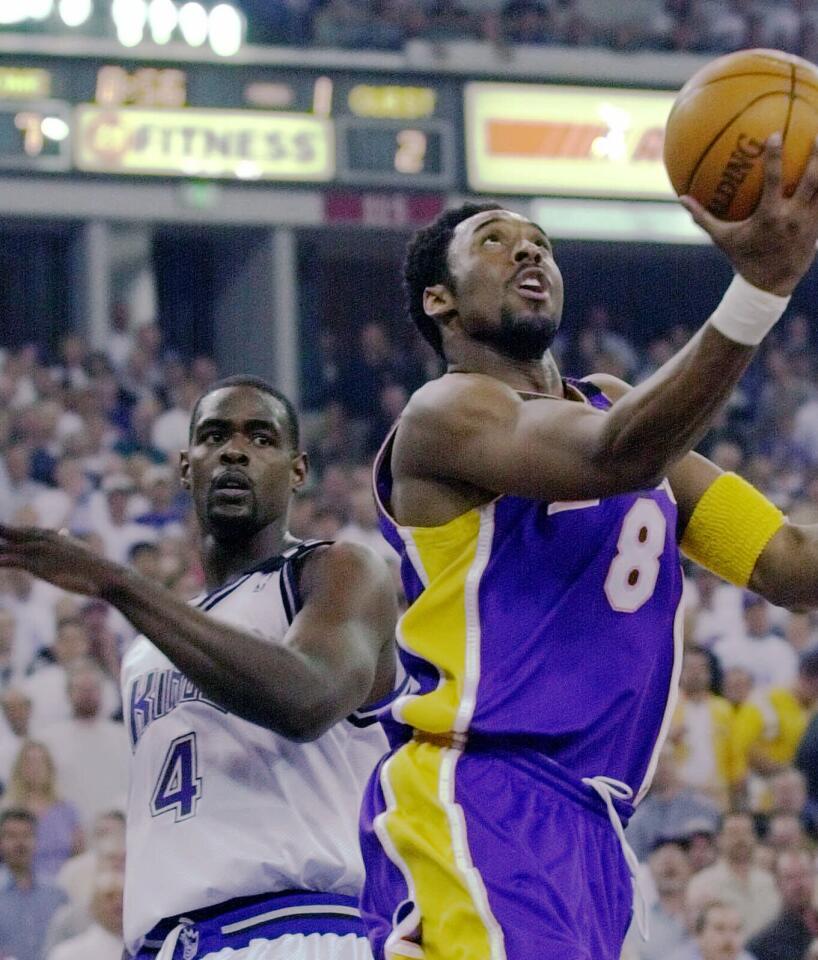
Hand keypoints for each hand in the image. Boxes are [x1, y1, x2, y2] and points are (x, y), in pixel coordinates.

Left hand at [0, 523, 123, 596]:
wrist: (105, 574)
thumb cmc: (94, 567)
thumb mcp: (79, 549)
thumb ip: (66, 541)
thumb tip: (62, 532)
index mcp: (53, 536)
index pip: (27, 531)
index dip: (12, 530)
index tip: (1, 527)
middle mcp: (44, 540)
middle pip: (14, 533)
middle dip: (2, 530)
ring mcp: (40, 551)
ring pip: (8, 546)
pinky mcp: (38, 566)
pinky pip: (12, 561)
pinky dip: (2, 560)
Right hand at [681, 133, 817, 295]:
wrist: (769, 286)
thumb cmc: (743, 259)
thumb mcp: (722, 239)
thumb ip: (703, 217)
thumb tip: (681, 198)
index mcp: (769, 217)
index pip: (774, 180)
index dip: (775, 156)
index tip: (775, 134)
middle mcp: (792, 217)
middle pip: (811, 180)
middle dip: (817, 155)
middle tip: (816, 132)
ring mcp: (809, 223)